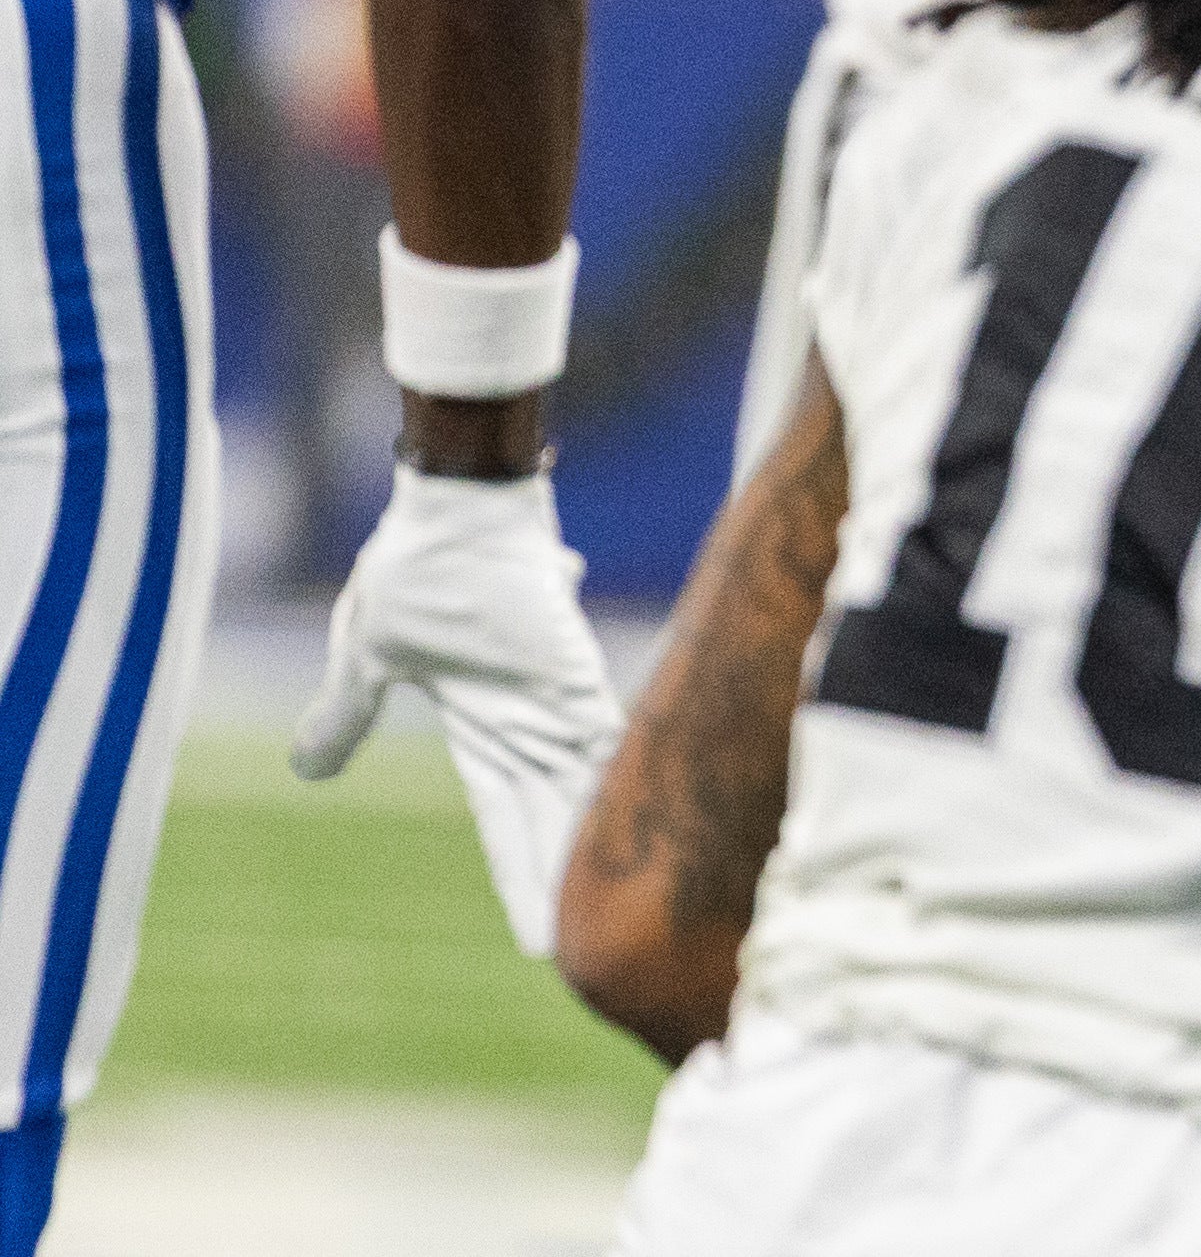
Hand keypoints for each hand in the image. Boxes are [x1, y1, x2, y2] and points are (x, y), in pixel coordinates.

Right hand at [291, 468, 624, 957]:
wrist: (454, 501)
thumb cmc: (421, 564)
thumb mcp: (366, 655)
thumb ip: (347, 716)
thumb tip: (306, 773)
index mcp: (486, 728)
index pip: (512, 820)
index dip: (526, 875)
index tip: (544, 941)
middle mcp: (533, 722)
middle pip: (560, 823)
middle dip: (574, 887)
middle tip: (606, 954)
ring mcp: (561, 695)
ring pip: (592, 794)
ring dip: (604, 854)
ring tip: (628, 916)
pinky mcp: (575, 667)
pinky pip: (604, 740)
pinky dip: (618, 786)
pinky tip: (640, 832)